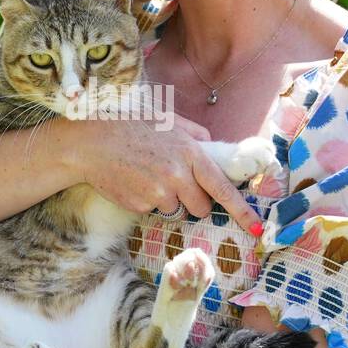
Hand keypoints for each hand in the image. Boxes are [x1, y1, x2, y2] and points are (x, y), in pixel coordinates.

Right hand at [64, 112, 263, 235]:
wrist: (89, 142)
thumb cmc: (128, 124)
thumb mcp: (167, 119)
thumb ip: (194, 133)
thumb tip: (212, 145)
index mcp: (189, 153)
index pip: (223, 188)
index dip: (242, 211)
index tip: (257, 228)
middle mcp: (177, 176)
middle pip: (201, 207)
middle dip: (194, 200)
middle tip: (175, 181)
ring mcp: (158, 194)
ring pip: (177, 211)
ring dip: (170, 201)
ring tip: (149, 176)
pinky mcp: (140, 206)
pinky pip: (154, 211)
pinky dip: (148, 201)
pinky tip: (134, 181)